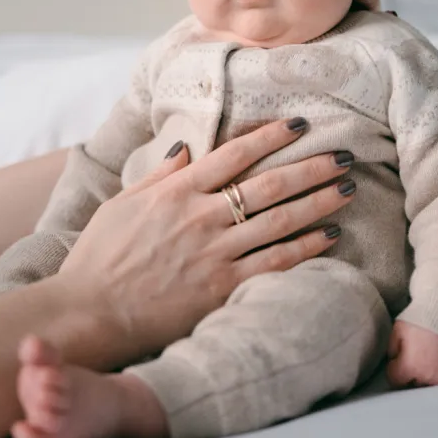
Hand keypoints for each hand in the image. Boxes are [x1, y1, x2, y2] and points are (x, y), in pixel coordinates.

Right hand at [57, 119, 356, 360]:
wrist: (90, 314)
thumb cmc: (100, 258)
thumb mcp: (120, 205)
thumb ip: (158, 175)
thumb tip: (185, 147)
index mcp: (175, 191)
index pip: (234, 154)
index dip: (271, 136)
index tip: (300, 124)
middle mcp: (201, 217)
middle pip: (269, 184)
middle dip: (311, 166)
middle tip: (344, 154)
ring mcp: (214, 253)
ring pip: (280, 221)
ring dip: (318, 202)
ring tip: (347, 188)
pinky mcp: (221, 288)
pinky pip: (273, 263)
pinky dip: (304, 248)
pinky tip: (328, 235)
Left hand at [386, 322, 437, 388]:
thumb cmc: (426, 316)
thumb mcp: (399, 328)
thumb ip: (393, 349)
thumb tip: (393, 360)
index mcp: (411, 366)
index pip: (395, 379)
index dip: (395, 369)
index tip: (398, 363)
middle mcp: (430, 376)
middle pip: (415, 383)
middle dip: (414, 373)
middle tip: (418, 356)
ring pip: (434, 384)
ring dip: (431, 375)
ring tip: (433, 357)